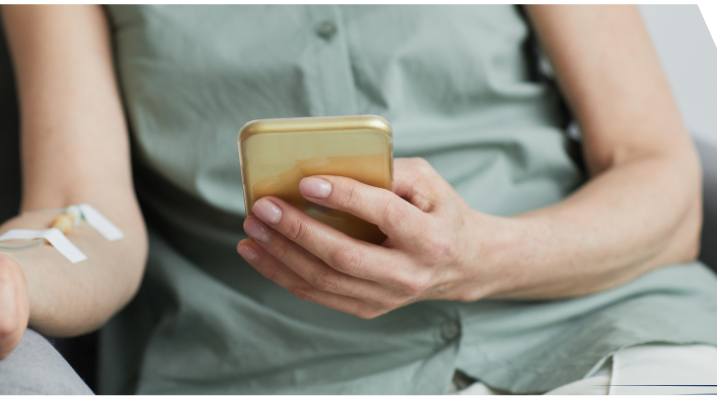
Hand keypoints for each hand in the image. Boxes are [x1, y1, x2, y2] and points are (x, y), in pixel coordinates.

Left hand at [237, 158, 502, 318]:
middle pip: (343, 256)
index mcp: (429, 237)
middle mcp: (408, 273)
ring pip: (323, 280)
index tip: (306, 181)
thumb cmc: (439, 213)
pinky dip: (282, 274)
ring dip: (279, 255)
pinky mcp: (368, 308)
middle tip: (263, 207)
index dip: (343, 197)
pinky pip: (317, 294)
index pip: (383, 214)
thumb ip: (388, 170)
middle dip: (297, 230)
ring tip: (252, 229)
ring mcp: (387, 297)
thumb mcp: (428, 182)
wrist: (465, 264)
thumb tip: (333, 162)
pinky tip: (258, 253)